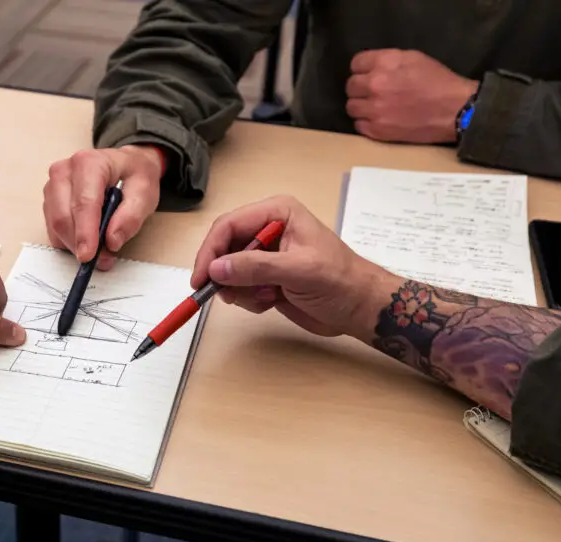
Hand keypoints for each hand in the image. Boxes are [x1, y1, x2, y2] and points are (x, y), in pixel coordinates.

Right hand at [43, 145, 163, 269]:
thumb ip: (131, 216)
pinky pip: (52, 229)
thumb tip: (112, 240)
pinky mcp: (50, 200)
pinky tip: (87, 238)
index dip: (85, 232)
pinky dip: (68, 241)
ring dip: (75, 245)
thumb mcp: (145, 193)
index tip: (88, 255)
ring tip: (100, 249)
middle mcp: (64, 171)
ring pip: (55, 226)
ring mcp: (53, 185)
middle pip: (63, 217)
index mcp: (89, 163)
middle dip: (80, 244)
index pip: (83, 203)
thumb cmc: (133, 175)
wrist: (124, 166)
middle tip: (103, 258)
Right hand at [192, 196, 394, 339]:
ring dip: (240, 290)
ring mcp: (266, 255)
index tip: (202, 278)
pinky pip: (240, 288)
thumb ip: (256, 268)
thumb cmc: (339, 281)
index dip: (211, 251)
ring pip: (229, 271)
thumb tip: (216, 268)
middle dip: (225, 273)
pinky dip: (249, 300)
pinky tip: (271, 302)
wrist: (359, 308)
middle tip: (226, 295)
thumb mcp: (298, 271)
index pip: (229, 225)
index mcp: (277, 213)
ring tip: (266, 297)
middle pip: (224, 247)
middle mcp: (268, 230)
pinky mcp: (266, 278)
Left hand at [345, 49, 477, 143]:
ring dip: (361, 106)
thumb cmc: (438, 81)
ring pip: (351, 107)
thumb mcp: (414, 58)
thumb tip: (371, 67)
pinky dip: (366, 122)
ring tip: (374, 107)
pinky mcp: (377, 130)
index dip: (362, 69)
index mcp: (385, 63)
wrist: (455, 110)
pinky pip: (359, 125)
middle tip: (373, 92)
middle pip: (350, 86)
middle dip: (360, 88)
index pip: (355, 63)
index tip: (368, 74)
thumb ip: (388, 60)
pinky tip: (379, 119)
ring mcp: (374, 109)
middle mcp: (375, 85)